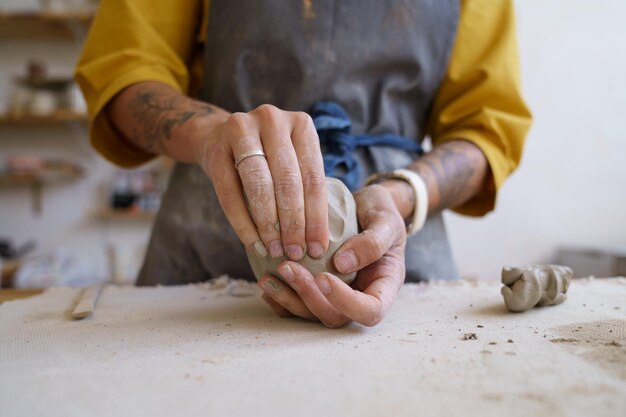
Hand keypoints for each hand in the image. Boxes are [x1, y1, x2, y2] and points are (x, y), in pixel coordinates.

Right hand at [194, 104, 328, 260]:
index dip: (316, 217)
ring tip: (275, 250)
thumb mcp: (292, 161)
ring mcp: (242, 130)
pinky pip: (229, 193)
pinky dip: (243, 223)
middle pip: (288, 181)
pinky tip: (253, 243)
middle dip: (293, 224)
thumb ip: (305, 188)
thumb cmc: (267, 157)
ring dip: (269, 225)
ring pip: (259, 185)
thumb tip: (317, 241)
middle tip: (296, 253)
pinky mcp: (216, 148)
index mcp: (301, 124)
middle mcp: (273, 120)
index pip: (313, 177)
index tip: (317, 248)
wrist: (218, 135)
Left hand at [258, 184, 406, 326]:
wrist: (366, 206)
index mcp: (384, 287)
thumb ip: (373, 242)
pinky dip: (280, 299)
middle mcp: (360, 297)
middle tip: (287, 267)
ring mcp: (337, 297)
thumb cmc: (382, 212)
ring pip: (312, 314)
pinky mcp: (318, 290)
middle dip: (308, 297)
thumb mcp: (386, 220)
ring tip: (267, 277)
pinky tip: (266, 281)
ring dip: (288, 299)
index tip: (324, 277)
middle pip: (335, 316)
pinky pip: (298, 305)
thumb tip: (342, 264)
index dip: (345, 302)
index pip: (369, 310)